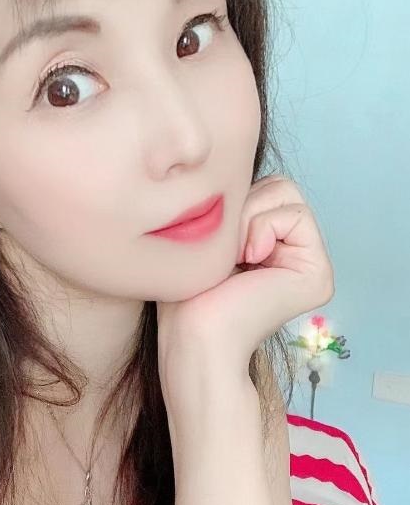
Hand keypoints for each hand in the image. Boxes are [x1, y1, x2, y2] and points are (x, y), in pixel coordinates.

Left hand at [157, 175, 334, 412]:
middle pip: (278, 185)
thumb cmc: (186, 295)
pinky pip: (296, 213)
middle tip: (224, 251)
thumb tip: (238, 168)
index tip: (214, 243)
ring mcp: (311, 266)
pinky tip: (249, 262)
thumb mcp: (207, 238)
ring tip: (235, 259)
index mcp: (271, 250)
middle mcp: (295, 257)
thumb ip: (232, 206)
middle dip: (242, 206)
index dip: (233, 202)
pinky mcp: (319, 274)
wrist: (192, 336)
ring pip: (286, 192)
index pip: (262, 188)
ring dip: (247, 218)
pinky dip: (262, 228)